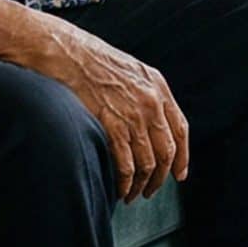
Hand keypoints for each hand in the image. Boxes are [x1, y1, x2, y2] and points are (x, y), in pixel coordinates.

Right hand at [27, 18, 188, 201]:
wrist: (65, 52)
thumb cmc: (90, 60)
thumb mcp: (129, 70)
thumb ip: (144, 93)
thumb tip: (149, 123)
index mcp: (158, 86)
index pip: (180, 129)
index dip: (182, 156)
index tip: (179, 174)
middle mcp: (151, 102)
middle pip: (167, 151)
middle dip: (161, 177)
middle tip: (152, 190)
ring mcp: (132, 115)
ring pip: (148, 162)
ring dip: (142, 184)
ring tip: (133, 194)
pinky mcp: (111, 125)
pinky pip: (126, 165)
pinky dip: (125, 182)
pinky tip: (120, 189)